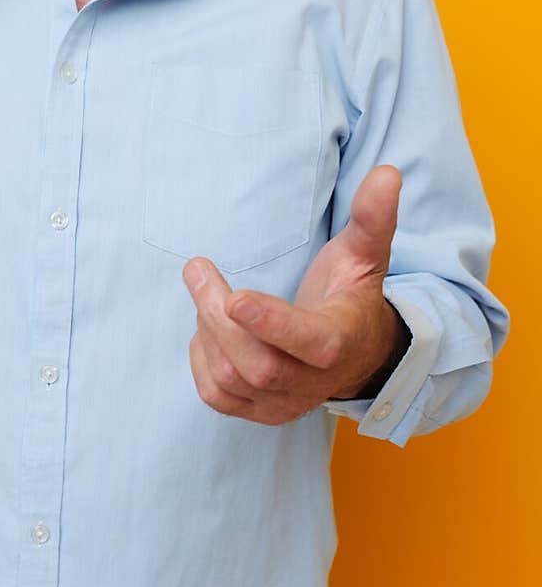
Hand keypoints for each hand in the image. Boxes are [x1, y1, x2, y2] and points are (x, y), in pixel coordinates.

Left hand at [183, 165, 409, 424]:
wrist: (355, 353)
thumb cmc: (352, 295)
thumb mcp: (365, 254)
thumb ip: (371, 217)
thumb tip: (387, 173)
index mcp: (340, 340)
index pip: (309, 341)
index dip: (271, 323)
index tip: (235, 297)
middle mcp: (313, 382)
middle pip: (257, 365)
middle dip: (219, 317)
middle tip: (199, 269)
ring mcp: (285, 403)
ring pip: (231, 380)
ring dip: (208, 331)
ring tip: (208, 292)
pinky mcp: (260, 413)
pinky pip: (216, 396)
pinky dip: (201, 359)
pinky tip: (209, 328)